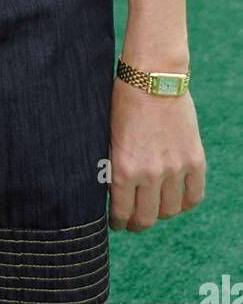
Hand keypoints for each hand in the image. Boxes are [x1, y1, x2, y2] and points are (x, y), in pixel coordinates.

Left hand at [109, 76, 205, 231]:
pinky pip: (194, 196)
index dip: (118, 222)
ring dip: (161, 214)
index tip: (117, 224)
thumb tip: (111, 191)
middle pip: (147, 218)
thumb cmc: (122, 102)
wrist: (152, 79)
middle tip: (133, 223)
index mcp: (123, 169)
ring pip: (171, 211)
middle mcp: (150, 174)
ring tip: (155, 209)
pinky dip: (186, 203)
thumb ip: (111, 166)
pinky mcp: (194, 160)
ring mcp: (174, 169)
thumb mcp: (108, 136)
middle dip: (137, 224)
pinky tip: (177, 200)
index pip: (121, 212)